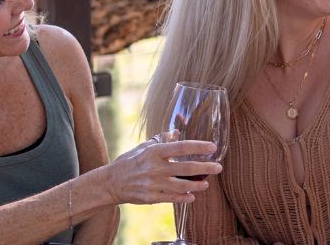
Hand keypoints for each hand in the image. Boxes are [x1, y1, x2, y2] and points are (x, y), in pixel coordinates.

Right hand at [96, 136, 222, 204]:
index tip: (213, 147)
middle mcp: (155, 168)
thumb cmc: (130, 161)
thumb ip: (161, 140)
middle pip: (185, 168)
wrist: (111, 182)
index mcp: (154, 152)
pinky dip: (184, 198)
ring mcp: (153, 184)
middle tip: (218, 167)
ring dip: (197, 185)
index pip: (181, 147)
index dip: (198, 147)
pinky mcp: (151, 198)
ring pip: (182, 186)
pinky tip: (192, 196)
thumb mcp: (144, 148)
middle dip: (205, 168)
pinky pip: (172, 198)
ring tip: (206, 183)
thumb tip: (177, 130)